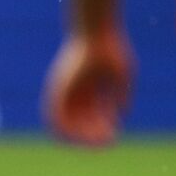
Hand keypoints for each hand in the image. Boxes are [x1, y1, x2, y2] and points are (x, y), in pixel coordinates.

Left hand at [44, 28, 132, 146]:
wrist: (95, 32)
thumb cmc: (111, 50)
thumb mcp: (121, 77)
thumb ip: (121, 96)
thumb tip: (121, 116)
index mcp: (89, 88)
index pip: (92, 115)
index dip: (101, 127)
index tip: (114, 133)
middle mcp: (74, 90)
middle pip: (81, 119)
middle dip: (94, 133)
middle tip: (108, 141)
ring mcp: (64, 89)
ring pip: (67, 120)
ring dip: (81, 135)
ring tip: (96, 143)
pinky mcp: (57, 87)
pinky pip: (54, 113)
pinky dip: (64, 127)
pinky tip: (77, 137)